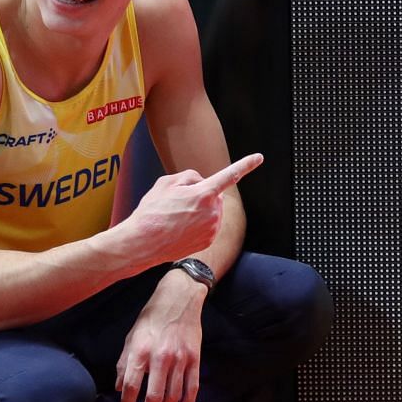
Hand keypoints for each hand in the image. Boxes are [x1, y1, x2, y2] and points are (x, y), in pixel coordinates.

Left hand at [116, 279, 204, 401]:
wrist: (179, 298)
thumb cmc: (152, 317)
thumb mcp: (131, 337)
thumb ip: (124, 363)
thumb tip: (119, 388)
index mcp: (141, 352)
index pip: (131, 387)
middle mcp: (160, 357)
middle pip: (154, 396)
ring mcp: (180, 359)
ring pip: (174, 395)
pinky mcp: (195, 358)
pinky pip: (192, 386)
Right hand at [123, 153, 260, 267]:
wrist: (142, 243)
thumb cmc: (152, 211)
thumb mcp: (166, 182)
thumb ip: (189, 176)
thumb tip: (201, 182)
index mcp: (204, 193)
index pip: (230, 174)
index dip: (246, 164)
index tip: (259, 158)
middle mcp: (213, 212)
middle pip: (212, 194)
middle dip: (200, 194)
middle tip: (177, 203)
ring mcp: (212, 228)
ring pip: (211, 210)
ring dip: (198, 209)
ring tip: (175, 217)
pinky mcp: (209, 240)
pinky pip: (208, 225)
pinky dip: (197, 224)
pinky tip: (179, 228)